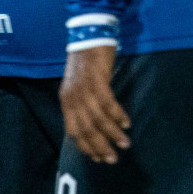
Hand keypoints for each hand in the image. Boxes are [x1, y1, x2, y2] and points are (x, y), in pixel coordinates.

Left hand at [60, 45, 130, 163]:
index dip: (86, 147)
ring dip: (112, 134)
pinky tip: (126, 123)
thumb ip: (81, 102)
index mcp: (66, 101)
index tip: (99, 158)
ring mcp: (83, 89)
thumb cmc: (86, 60)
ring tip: (124, 144)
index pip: (73, 132)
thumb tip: (92, 122)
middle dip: (99, 146)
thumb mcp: (78, 84)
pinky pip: (107, 103)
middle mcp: (72, 98)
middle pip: (85, 129)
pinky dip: (117, 115)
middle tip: (112, 159)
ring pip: (97, 119)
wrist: (89, 34)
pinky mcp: (97, 79)